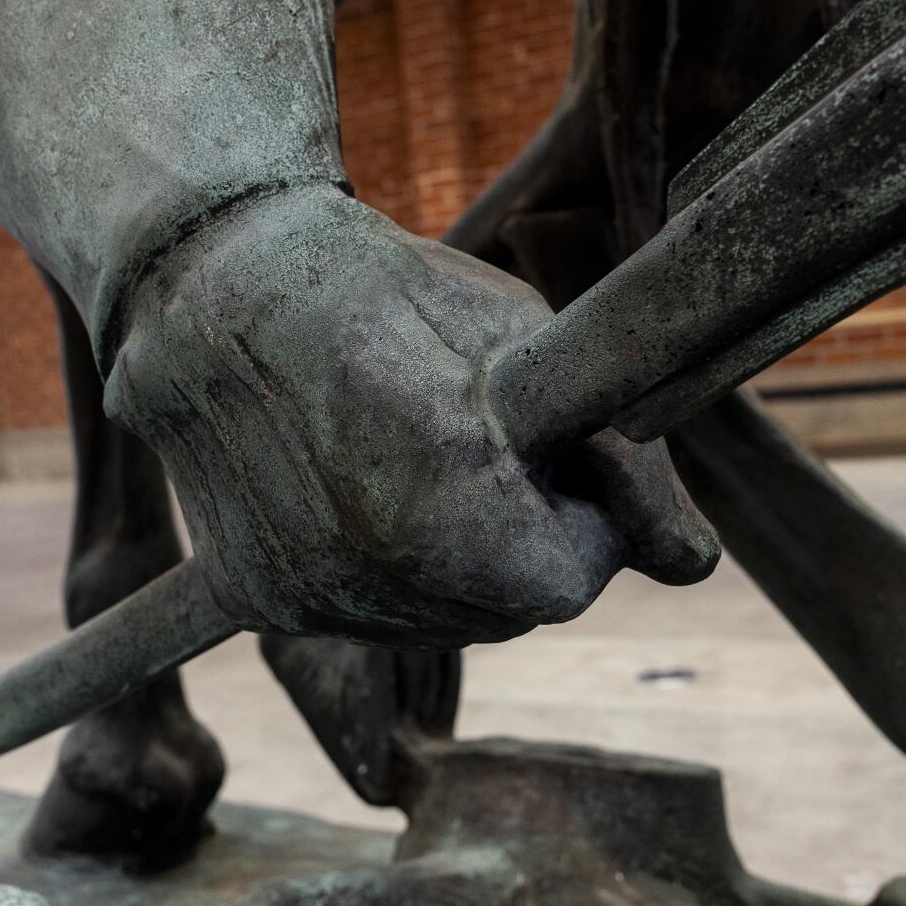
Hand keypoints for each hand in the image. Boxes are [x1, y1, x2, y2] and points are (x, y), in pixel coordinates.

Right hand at [104, 190, 718, 647]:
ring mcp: (308, 598)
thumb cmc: (390, 295)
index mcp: (445, 505)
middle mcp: (369, 572)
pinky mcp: (263, 602)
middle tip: (484, 442)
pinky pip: (368, 615)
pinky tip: (364, 490)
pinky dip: (387, 568)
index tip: (559, 449)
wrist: (213, 283)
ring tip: (417, 454)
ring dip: (459, 559)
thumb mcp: (528, 349)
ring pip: (443, 621)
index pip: (573, 578)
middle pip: (510, 611)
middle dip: (525, 538)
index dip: (586, 511)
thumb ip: (623, 463)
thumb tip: (692, 566)